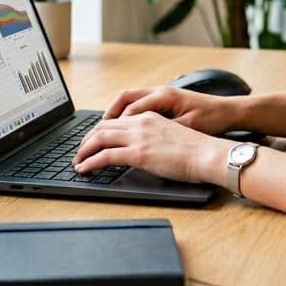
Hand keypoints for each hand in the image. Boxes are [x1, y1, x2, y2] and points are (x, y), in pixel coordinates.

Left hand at [72, 111, 224, 183]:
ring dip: (84, 150)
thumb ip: (154, 138)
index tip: (92, 141)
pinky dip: (90, 162)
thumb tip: (145, 151)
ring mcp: (139, 137)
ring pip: (99, 138)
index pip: (116, 120)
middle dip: (87, 140)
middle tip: (79, 152)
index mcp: (149, 117)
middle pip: (103, 126)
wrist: (208, 154)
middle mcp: (141, 122)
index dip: (99, 130)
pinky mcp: (138, 153)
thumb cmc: (198, 150)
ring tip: (77, 162)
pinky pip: (105, 156)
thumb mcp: (172, 136)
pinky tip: (83, 169)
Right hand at [102, 86, 240, 134]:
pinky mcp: (164, 101)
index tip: (103, 140)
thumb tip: (140, 141)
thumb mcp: (187, 127)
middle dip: (107, 116)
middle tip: (94, 134)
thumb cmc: (212, 118)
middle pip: (124, 99)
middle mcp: (160, 91)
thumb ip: (163, 131)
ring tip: (102, 131)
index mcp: (164, 96)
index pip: (131, 109)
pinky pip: (138, 104)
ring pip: (129, 100)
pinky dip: (125, 114)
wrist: (229, 111)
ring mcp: (161, 94)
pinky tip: (122, 128)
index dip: (115, 125)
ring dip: (114, 114)